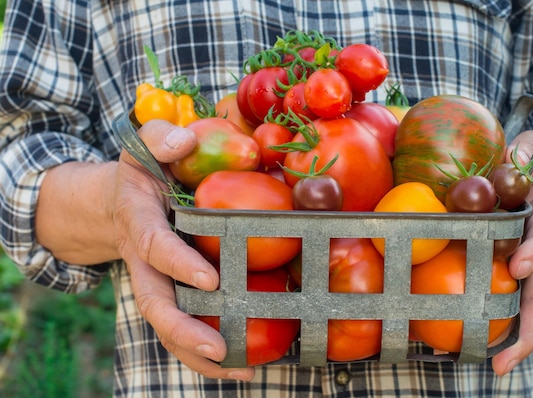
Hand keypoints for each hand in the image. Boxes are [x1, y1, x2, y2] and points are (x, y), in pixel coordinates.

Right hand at [114, 120, 254, 379]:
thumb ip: (161, 138)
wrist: (118, 201)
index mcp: (139, 222)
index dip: (178, 264)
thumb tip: (184, 142)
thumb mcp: (145, 144)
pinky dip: (207, 350)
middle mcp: (144, 261)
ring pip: (169, 326)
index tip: (210, 281)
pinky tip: (244, 363)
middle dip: (185, 330)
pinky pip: (184, 325)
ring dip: (200, 354)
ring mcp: (156, 281)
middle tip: (220, 349)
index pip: (154, 246)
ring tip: (243, 372)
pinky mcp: (171, 292)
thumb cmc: (142, 171)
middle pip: (156, 304)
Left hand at [491, 130, 532, 374]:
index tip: (519, 266)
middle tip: (508, 355)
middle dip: (530, 324)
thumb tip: (511, 153)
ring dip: (518, 338)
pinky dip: (503, 327)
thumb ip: (525, 149)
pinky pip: (516, 302)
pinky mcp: (525, 274)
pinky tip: (478, 347)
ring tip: (497, 366)